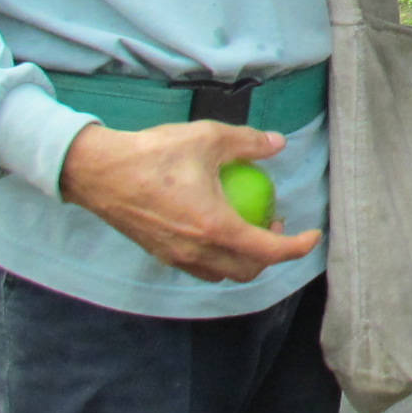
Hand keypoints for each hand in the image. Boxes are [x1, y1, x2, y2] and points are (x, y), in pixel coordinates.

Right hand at [58, 119, 318, 282]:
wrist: (99, 173)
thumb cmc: (154, 154)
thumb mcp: (208, 138)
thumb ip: (247, 142)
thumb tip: (276, 144)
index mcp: (216, 228)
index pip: (270, 251)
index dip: (298, 247)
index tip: (312, 235)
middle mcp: (198, 252)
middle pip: (248, 271)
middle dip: (271, 256)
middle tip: (274, 224)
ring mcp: (177, 258)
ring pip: (223, 274)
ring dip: (244, 259)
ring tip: (247, 226)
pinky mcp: (160, 255)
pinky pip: (200, 268)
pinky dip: (218, 257)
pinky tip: (215, 227)